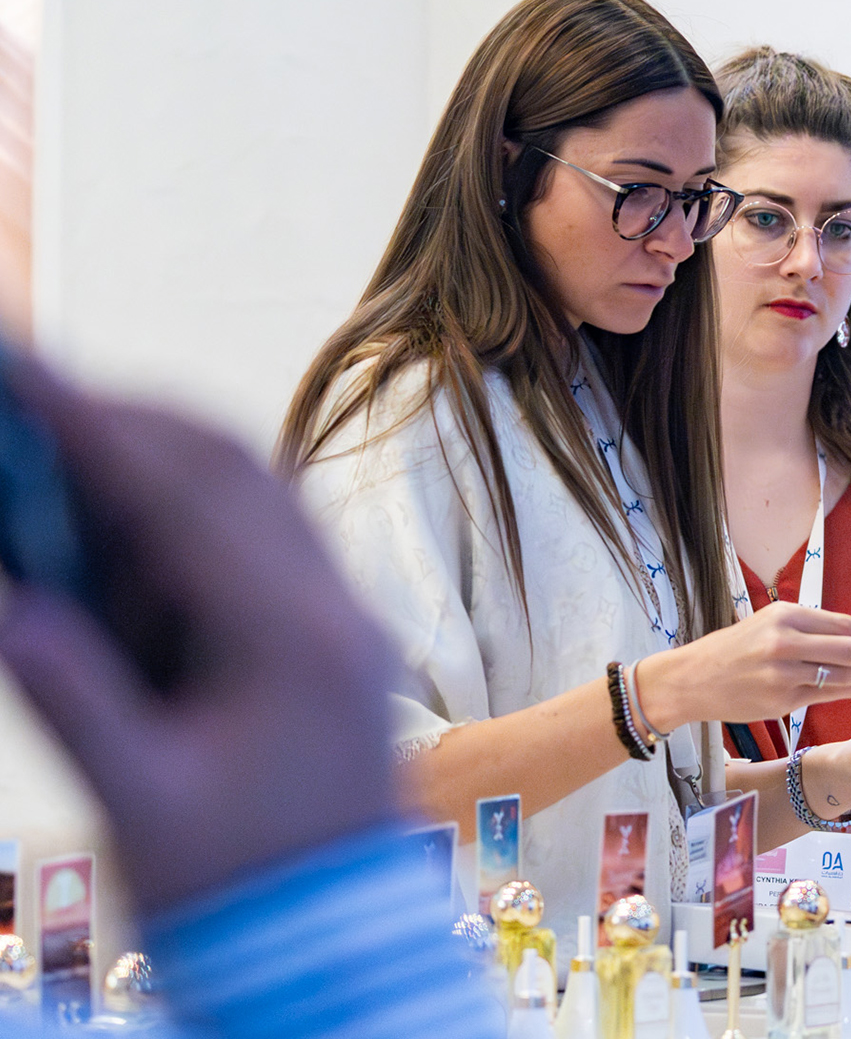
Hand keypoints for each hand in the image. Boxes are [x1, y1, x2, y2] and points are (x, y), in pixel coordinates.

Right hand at [0, 359, 399, 911]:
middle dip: (131, 421)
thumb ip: (68, 692)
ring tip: (64, 462)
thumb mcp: (138, 797)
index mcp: (294, 641)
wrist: (335, 952)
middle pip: (234, 469)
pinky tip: (124, 538)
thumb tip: (1, 601)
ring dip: (164, 462)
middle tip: (32, 399)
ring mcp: (346, 621)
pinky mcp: (336, 641)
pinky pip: (267, 543)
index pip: (184, 498)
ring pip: (256, 496)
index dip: (94, 425)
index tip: (23, 368)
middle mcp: (337, 612)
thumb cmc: (237, 892)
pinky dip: (194, 515)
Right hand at [635, 601, 850, 732]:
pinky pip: (825, 696)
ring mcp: (783, 674)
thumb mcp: (766, 624)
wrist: (693, 679)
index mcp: (782, 615)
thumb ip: (806, 627)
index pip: (838, 623)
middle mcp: (784, 642)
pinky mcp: (782, 701)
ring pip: (838, 674)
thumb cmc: (732, 649)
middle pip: (845, 648)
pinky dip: (850, 691)